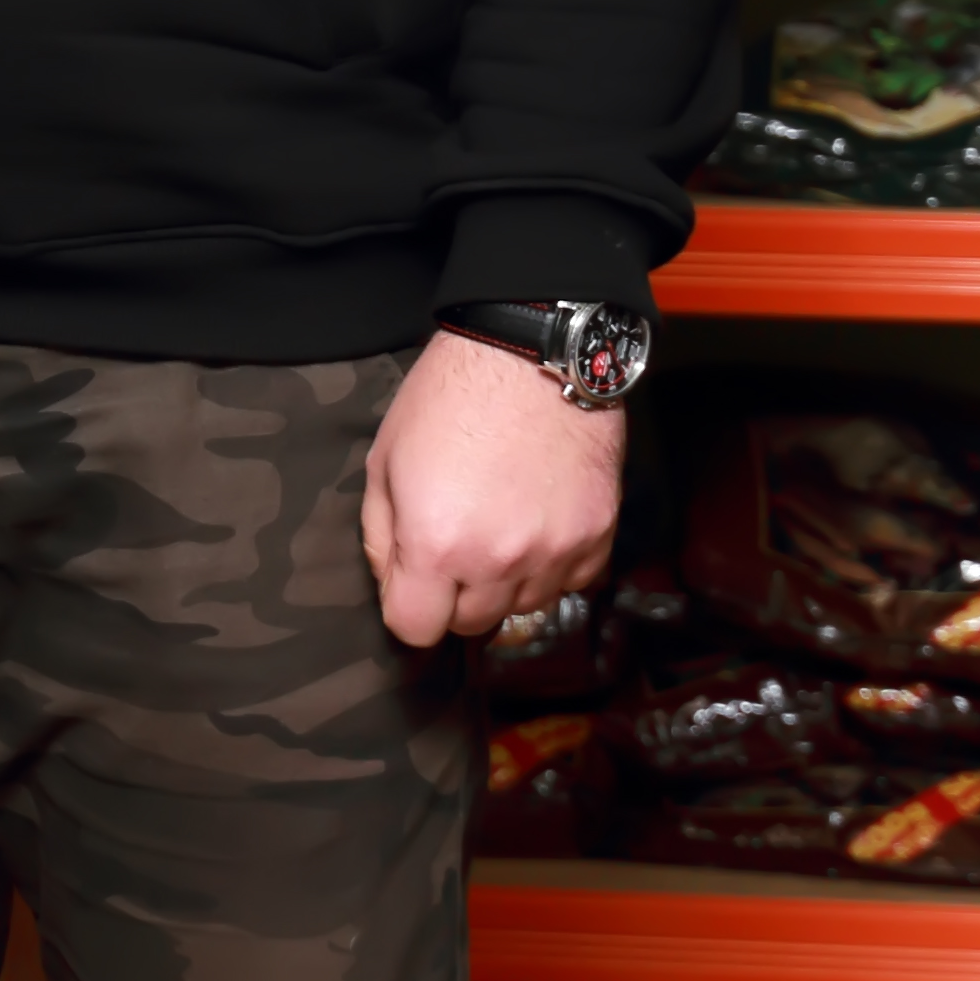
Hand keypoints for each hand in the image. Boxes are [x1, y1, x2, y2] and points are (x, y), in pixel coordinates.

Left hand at [361, 325, 623, 651]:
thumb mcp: (384, 461)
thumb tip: (393, 584)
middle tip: (456, 542)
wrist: (532, 350)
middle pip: (471, 624)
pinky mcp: (598, 534)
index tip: (415, 581)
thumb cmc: (448, 397)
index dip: (409, 607)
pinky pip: (572, 581)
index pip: (416, 630)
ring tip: (501, 524)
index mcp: (436, 544)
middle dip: (456, 595)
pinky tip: (539, 520)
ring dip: (507, 582)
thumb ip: (381, 536)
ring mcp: (556, 550)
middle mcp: (499, 559)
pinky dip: (553, 564)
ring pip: (524, 607)